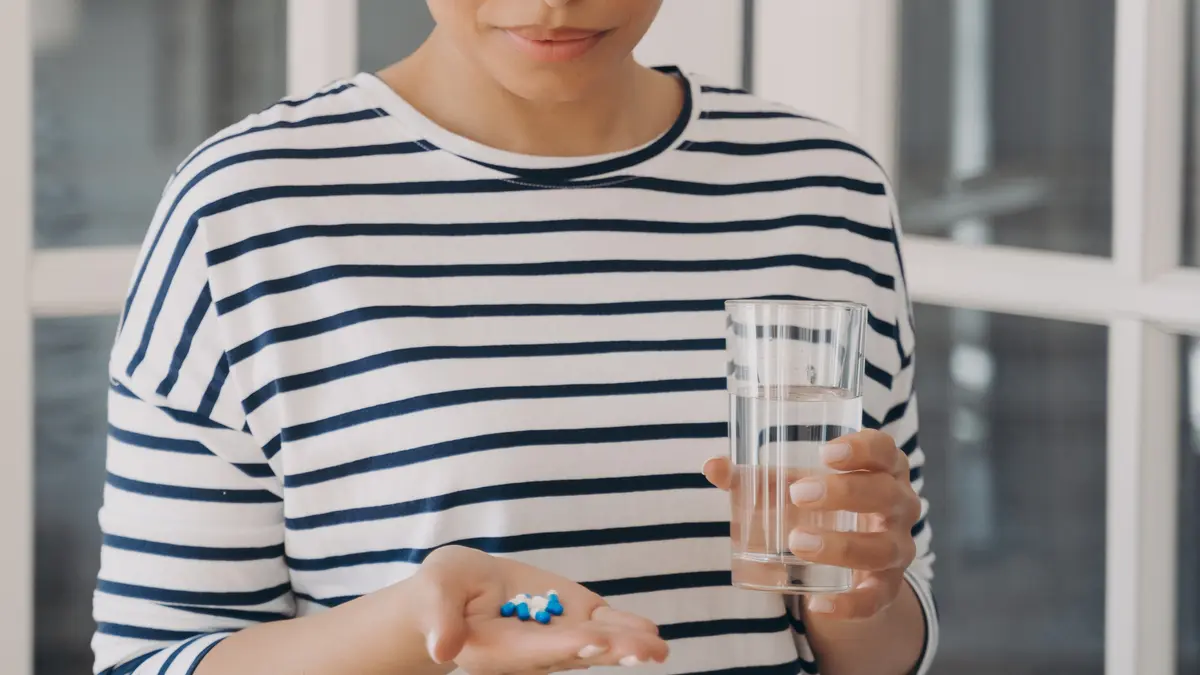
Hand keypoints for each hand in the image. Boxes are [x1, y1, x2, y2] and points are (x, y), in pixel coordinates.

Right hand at [407, 545, 668, 674]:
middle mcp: (534, 651)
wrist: (459, 591)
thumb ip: (442, 619)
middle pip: (575, 653)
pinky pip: (602, 625)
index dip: (567, 645)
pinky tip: (651, 633)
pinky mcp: (572, 617)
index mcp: (498, 649)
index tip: (596, 642)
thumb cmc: (444, 589)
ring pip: (596, 643)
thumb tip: (442, 649)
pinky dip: (625, 627)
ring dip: (627, 645)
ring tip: (657, 648)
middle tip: (644, 651)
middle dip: (610, 651)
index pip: (537, 649)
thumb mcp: (437, 591)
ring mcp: (557, 635)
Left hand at [703, 430, 919, 620]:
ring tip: (797, 542)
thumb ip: (753, 476)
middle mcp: (899, 506)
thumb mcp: (792, 484)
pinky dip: (848, 605)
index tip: (826, 453)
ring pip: (882, 548)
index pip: (884, 450)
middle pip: (885, 494)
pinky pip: (875, 599)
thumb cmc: (820, 503)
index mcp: (881, 469)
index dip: (862, 449)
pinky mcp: (887, 587)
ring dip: (841, 545)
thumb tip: (712, 467)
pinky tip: (816, 605)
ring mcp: (896, 547)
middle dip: (844, 492)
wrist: (849, 558)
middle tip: (798, 495)